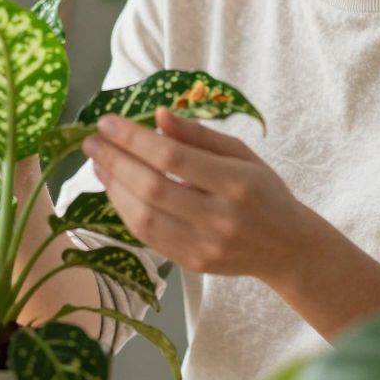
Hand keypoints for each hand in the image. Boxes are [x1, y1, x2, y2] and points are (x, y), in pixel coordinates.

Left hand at [81, 106, 310, 279]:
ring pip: (143, 217)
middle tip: (91, 140)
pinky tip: (115, 188)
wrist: (288, 249)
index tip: (107, 122)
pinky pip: (147, 237)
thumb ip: (199, 135)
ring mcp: (203, 246)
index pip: (173, 158)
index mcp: (236, 184)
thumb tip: (157, 115)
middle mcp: (219, 218)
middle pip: (152, 188)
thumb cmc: (265, 192)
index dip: (134, 139)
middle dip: (115, 160)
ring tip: (98, 162)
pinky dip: (125, 210)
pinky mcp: (191, 264)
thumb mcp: (242, 154)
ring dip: (113, 187)